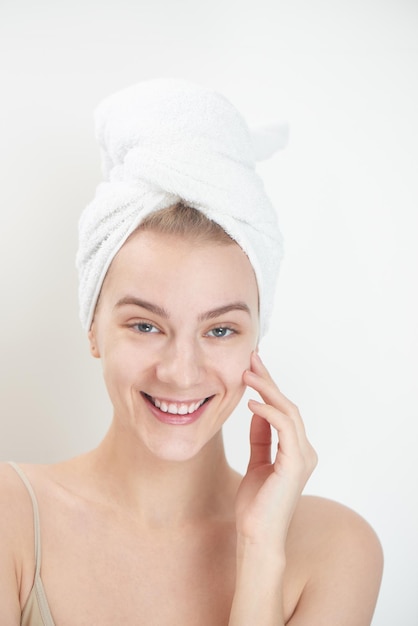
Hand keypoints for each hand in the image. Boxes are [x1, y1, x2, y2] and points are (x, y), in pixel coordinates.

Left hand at [235, 352, 317, 547]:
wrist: (256, 535)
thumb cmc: (255, 504)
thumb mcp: (256, 461)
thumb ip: (260, 436)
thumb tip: (258, 408)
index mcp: (296, 450)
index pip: (284, 410)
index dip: (269, 387)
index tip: (253, 367)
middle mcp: (304, 450)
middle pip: (288, 405)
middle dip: (269, 380)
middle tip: (252, 359)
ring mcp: (303, 456)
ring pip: (289, 411)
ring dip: (267, 390)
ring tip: (247, 375)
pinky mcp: (295, 463)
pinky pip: (284, 428)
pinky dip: (268, 412)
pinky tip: (251, 403)